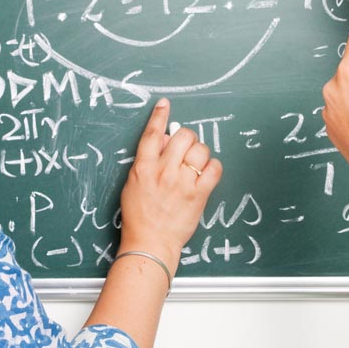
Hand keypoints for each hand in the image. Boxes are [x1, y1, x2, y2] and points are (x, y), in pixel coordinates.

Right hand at [118, 99, 221, 274]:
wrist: (150, 243)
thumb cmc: (139, 216)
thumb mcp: (134, 184)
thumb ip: (148, 161)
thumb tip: (167, 142)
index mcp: (143, 167)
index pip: (152, 134)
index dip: (159, 116)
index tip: (165, 104)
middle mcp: (163, 171)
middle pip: (183, 136)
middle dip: (187, 138)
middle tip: (186, 149)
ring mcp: (182, 182)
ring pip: (201, 150)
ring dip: (201, 153)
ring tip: (195, 165)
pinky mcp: (198, 194)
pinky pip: (214, 169)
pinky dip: (214, 167)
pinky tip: (207, 173)